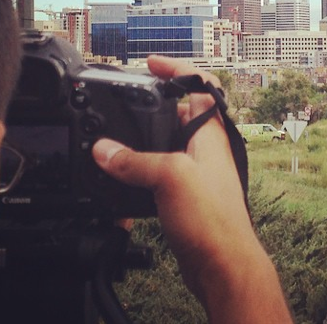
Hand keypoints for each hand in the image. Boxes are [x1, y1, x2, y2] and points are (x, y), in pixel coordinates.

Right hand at [92, 56, 292, 322]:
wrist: (222, 262)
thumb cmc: (212, 217)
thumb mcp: (170, 178)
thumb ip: (134, 161)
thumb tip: (104, 150)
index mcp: (209, 131)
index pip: (200, 84)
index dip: (177, 69)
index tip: (151, 64)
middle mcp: (204, 146)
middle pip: (178, 112)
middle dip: (151, 107)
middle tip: (124, 102)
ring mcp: (195, 169)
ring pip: (165, 142)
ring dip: (142, 141)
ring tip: (115, 142)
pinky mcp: (184, 192)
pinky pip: (159, 171)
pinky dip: (140, 170)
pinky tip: (122, 178)